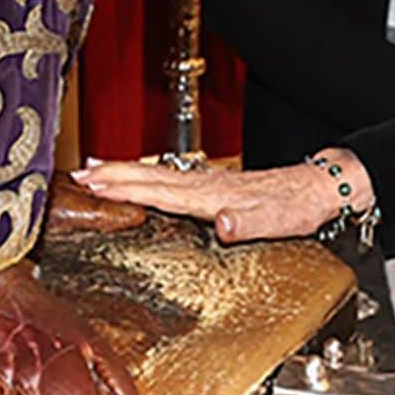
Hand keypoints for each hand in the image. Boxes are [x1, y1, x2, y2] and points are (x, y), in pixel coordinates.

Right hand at [71, 150, 374, 243]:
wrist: (317, 188)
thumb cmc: (297, 207)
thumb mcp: (277, 222)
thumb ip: (247, 224)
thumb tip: (221, 225)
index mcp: (212, 196)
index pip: (159, 192)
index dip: (124, 189)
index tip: (92, 186)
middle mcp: (206, 185)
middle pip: (150, 178)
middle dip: (113, 176)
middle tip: (77, 175)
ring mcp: (209, 183)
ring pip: (157, 175)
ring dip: (124, 172)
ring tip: (94, 170)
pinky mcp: (215, 186)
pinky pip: (170, 179)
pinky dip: (146, 176)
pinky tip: (140, 178)